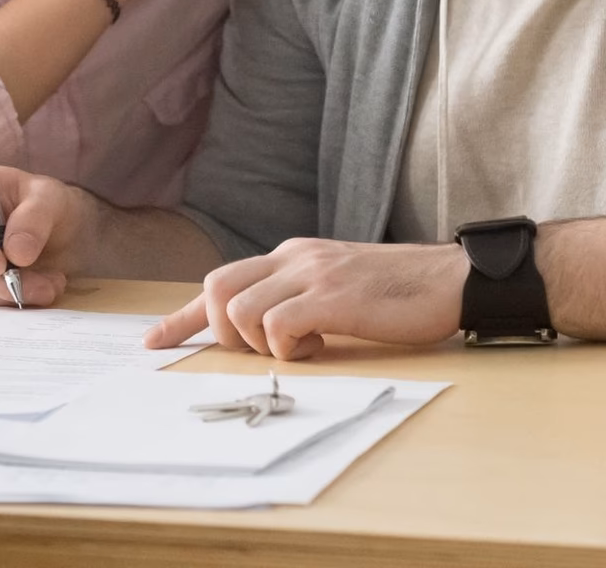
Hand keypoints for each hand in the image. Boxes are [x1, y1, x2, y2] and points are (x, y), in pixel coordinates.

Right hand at [0, 163, 88, 306]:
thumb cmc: (40, 201)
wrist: (45, 222)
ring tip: (48, 286)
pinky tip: (33, 289)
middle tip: (45, 286)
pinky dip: (4, 300)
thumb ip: (35, 219)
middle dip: (0, 281)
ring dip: (7, 294)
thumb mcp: (49, 198)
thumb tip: (17, 254)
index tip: (1, 265)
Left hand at [143, 239, 466, 360]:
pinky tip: (319, 346)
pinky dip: (287, 347)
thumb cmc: (399, 292)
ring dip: (259, 343)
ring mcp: (313, 275)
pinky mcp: (334, 298)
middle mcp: (294, 258)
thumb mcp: (336, 286)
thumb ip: (298, 297)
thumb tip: (264, 331)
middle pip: (215, 289)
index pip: (220, 280)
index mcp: (291, 255)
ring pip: (240, 310)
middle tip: (259, 350)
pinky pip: (279, 326)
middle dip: (220, 332)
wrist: (453, 279)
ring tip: (303, 347)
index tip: (153, 342)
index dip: (181, 317)